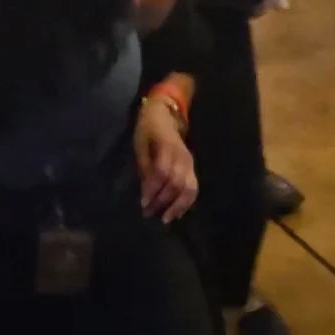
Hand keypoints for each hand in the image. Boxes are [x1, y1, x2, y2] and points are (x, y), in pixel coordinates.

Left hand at [134, 97, 197, 222]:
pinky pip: (194, 187)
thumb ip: (144, 167)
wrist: (166, 115)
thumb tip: (146, 192)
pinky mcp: (193, 168)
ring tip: (166, 219)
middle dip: (163, 201)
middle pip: (177, 183)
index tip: (143, 203)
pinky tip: (178, 212)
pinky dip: (187, 202)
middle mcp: (182, 157)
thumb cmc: (148, 129)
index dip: (153, 189)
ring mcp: (190, 163)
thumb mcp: (140, 144)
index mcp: (167, 147)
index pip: (162, 173)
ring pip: (189, 188)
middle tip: (149, 214)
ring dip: (178, 206)